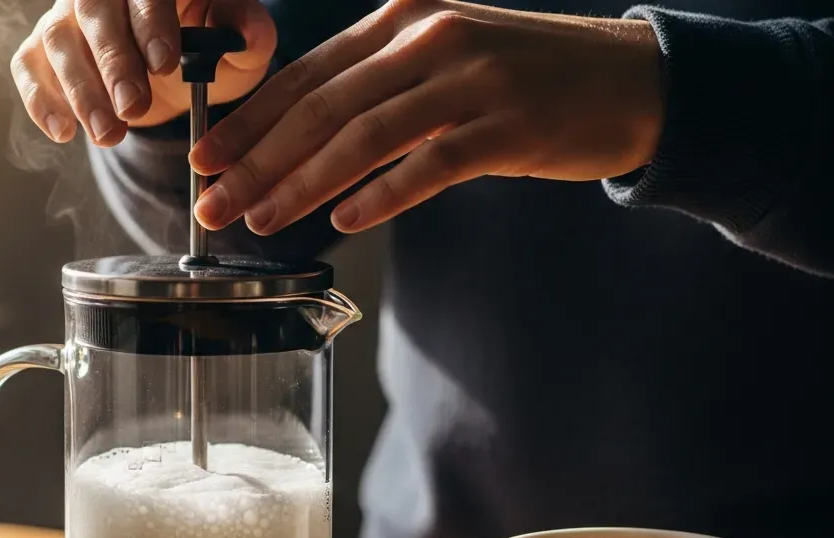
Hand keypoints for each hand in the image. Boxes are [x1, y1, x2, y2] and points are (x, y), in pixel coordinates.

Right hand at [11, 0, 275, 146]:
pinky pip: (28, 65)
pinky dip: (40, 98)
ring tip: (110, 134)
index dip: (152, 21)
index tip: (166, 64)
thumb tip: (246, 29)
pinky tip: (62, 131)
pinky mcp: (44, 49)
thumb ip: (247, 34)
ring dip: (81, 90)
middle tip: (133, 108)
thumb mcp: (241, 44)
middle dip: (113, 61)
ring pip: (58, 39)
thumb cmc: (211, 48)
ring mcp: (70, 15)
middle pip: (95, 9)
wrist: (177, 71)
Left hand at [189, 0, 662, 234]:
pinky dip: (382, 195)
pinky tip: (344, 222)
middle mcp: (430, 36)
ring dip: (303, 184)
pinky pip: (430, 164)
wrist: (629, 80)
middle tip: (213, 204)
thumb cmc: (525, 77)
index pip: (307, 74)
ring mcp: (471, 79)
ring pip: (364, 136)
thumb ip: (378, 81)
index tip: (204, 159)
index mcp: (403, 16)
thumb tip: (299, 134)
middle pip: (322, 107)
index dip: (249, 121)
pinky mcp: (507, 126)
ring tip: (261, 221)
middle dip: (257, 160)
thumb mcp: (444, 55)